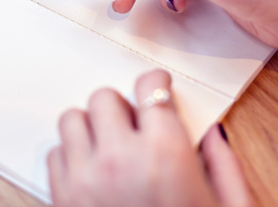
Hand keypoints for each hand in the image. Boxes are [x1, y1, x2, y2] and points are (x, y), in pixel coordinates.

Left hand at [47, 69, 252, 206]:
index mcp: (165, 154)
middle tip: (136, 125)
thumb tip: (212, 134)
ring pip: (71, 119)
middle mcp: (118, 159)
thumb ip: (224, 167)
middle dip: (123, 107)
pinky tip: (93, 174)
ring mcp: (83, 181)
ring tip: (110, 147)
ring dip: (92, 127)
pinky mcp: (61, 201)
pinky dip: (70, 157)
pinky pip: (53, 155)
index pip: (150, 88)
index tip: (157, 86)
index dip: (156, 82)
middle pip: (105, 98)